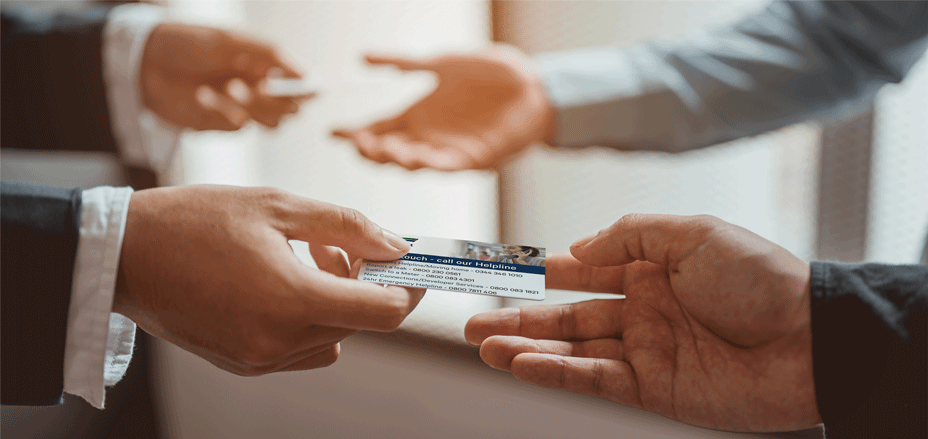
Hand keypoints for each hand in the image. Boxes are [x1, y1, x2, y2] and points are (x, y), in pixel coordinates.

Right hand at [114, 185, 424, 375]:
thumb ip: (347, 226)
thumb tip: (397, 246)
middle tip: (340, 246)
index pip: (384, 311)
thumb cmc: (195, 219)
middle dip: (365, 285)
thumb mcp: (278, 205)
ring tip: (306, 258)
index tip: (415, 266)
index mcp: (291, 300)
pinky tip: (284, 283)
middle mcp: (278, 341)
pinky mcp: (243, 364)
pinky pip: (302, 349)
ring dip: (336, 302)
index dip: (410, 289)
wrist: (122, 254)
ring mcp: (259, 359)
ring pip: (334, 338)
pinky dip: (309, 320)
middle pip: (360, 324)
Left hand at [141, 23, 304, 130]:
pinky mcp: (222, 123)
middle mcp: (260, 87)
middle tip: (255, 87)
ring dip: (253, 108)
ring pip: (271, 123)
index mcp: (266, 64)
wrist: (143, 63)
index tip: (300, 91)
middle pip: (290, 108)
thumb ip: (270, 55)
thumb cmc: (187, 43)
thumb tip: (306, 74)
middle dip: (275, 99)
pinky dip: (223, 111)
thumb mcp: (229, 40)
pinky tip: (202, 95)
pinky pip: (238, 127)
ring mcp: (243, 107)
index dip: (306, 90)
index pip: (301, 83)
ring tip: (227, 88)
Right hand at [333, 45, 554, 169]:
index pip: (377, 128)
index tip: (332, 134)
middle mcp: (427, 137)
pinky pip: (449, 166)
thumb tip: (362, 57)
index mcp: (416, 115)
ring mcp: (449, 150)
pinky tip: (418, 160)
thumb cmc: (491, 74)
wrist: (534, 85)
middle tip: (360, 145)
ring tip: (385, 152)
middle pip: (390, 151)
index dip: (354, 133)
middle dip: (372, 150)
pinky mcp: (475, 158)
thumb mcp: (441, 63)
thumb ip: (404, 63)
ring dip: (398, 160)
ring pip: (415, 163)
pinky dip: (432, 164)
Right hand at [466, 214, 819, 431]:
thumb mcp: (693, 232)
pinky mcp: (653, 388)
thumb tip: (577, 247)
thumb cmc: (760, 278)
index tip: (499, 271)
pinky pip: (594, 379)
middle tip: (472, 320)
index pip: (583, 269)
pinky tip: (522, 365)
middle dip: (519, 318)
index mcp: (651, 268)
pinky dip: (556, 373)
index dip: (541, 272)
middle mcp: (642, 310)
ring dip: (526, 348)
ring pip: (572, 350)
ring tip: (484, 344)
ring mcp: (645, 351)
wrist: (810, 340)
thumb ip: (631, 233)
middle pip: (567, 316)